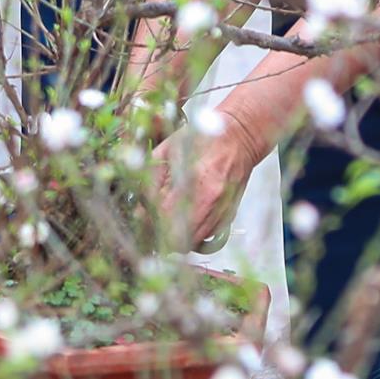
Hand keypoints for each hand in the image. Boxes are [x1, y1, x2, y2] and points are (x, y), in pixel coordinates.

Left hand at [150, 115, 255, 252]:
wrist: (238, 136)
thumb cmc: (201, 138)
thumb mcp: (167, 150)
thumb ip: (151, 181)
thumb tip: (141, 210)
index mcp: (194, 180)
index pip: (164, 219)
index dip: (149, 223)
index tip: (143, 219)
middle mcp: (211, 200)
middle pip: (179, 240)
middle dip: (162, 235)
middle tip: (153, 224)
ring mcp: (223, 211)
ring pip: (193, 243)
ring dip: (178, 238)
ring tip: (168, 221)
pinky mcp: (229, 216)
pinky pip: (206, 237)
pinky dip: (193, 233)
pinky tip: (187, 218)